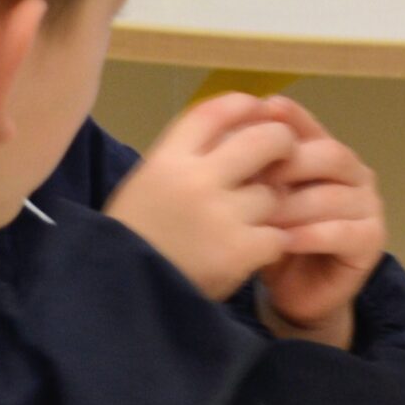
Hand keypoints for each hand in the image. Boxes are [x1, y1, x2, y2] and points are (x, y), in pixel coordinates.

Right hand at [105, 93, 296, 299]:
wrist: (120, 298)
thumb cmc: (134, 241)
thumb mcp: (146, 186)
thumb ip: (186, 159)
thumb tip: (240, 128)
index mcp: (165, 161)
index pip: (215, 111)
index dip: (245, 106)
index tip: (262, 109)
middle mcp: (194, 180)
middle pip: (263, 139)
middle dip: (281, 145)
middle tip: (284, 157)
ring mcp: (219, 215)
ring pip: (273, 193)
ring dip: (272, 207)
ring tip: (254, 221)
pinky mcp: (238, 250)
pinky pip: (277, 235)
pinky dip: (272, 244)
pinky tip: (256, 251)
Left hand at [251, 95, 387, 347]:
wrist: (296, 291)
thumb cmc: (276, 237)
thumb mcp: (261, 197)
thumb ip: (256, 167)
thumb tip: (230, 132)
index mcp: (329, 156)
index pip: (312, 128)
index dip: (291, 118)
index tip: (263, 110)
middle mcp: (356, 174)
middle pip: (329, 155)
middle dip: (289, 164)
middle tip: (251, 177)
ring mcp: (369, 206)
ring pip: (332, 196)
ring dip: (293, 206)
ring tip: (259, 217)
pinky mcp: (372, 240)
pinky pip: (341, 232)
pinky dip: (310, 236)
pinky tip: (282, 242)